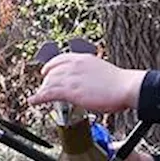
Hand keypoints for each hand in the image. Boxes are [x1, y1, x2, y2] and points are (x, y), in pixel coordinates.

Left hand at [29, 53, 146, 113]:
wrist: (126, 87)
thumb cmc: (119, 83)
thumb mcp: (102, 71)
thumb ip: (90, 74)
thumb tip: (88, 82)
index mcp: (82, 58)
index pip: (59, 59)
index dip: (50, 67)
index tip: (46, 72)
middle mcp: (73, 65)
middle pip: (52, 72)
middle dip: (46, 82)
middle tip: (43, 89)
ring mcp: (71, 77)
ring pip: (49, 83)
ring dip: (43, 91)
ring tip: (37, 98)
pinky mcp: (70, 90)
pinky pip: (48, 93)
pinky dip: (38, 98)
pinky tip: (33, 101)